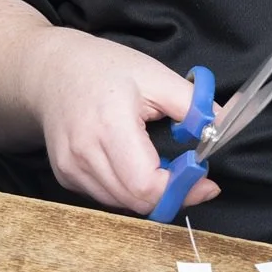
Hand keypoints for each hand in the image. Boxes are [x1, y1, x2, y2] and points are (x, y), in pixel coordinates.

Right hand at [26, 28, 218, 215]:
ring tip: (156, 162)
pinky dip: (126, 188)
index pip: (147, 185)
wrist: (51, 70)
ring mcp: (70, 167)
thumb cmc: (103, 68)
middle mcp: (84, 152)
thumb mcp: (155, 75)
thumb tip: (221, 129)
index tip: (205, 181)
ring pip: (123, 204)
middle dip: (171, 193)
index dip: (182, 190)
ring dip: (148, 193)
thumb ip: (192, 105)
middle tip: (188, 173)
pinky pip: (106, 197)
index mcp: (109, 126)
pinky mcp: (65, 175)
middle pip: (137, 201)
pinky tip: (130, 162)